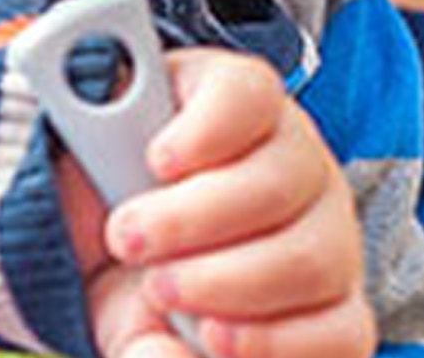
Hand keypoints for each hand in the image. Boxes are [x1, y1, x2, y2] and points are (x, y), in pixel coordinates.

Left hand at [65, 51, 369, 357]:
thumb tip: (123, 245)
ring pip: (312, 259)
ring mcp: (330, 236)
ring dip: (227, 284)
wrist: (128, 276)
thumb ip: (86, 195)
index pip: (247, 91)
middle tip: (128, 242)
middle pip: (281, 179)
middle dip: (194, 219)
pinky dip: (276, 344)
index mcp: (234, 105)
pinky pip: (343, 333)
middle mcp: (298, 162)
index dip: (207, 124)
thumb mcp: (80, 191)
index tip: (155, 160)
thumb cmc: (116, 212)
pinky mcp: (340, 310)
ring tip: (162, 293)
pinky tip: (216, 339)